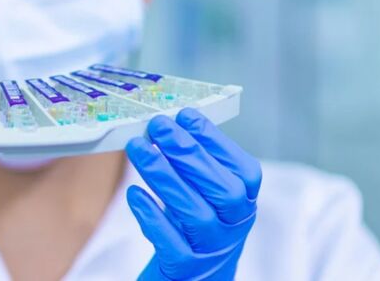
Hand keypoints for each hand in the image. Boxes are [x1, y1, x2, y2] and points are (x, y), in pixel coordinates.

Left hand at [126, 108, 261, 279]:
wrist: (193, 277)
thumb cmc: (195, 225)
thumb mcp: (205, 192)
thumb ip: (195, 163)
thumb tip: (170, 122)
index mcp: (245, 201)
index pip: (242, 169)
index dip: (214, 141)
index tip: (185, 115)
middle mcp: (234, 226)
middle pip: (221, 190)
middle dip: (188, 154)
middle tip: (158, 127)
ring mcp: (212, 249)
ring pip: (195, 214)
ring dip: (165, 177)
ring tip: (138, 149)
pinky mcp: (185, 268)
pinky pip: (171, 244)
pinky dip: (153, 217)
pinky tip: (135, 194)